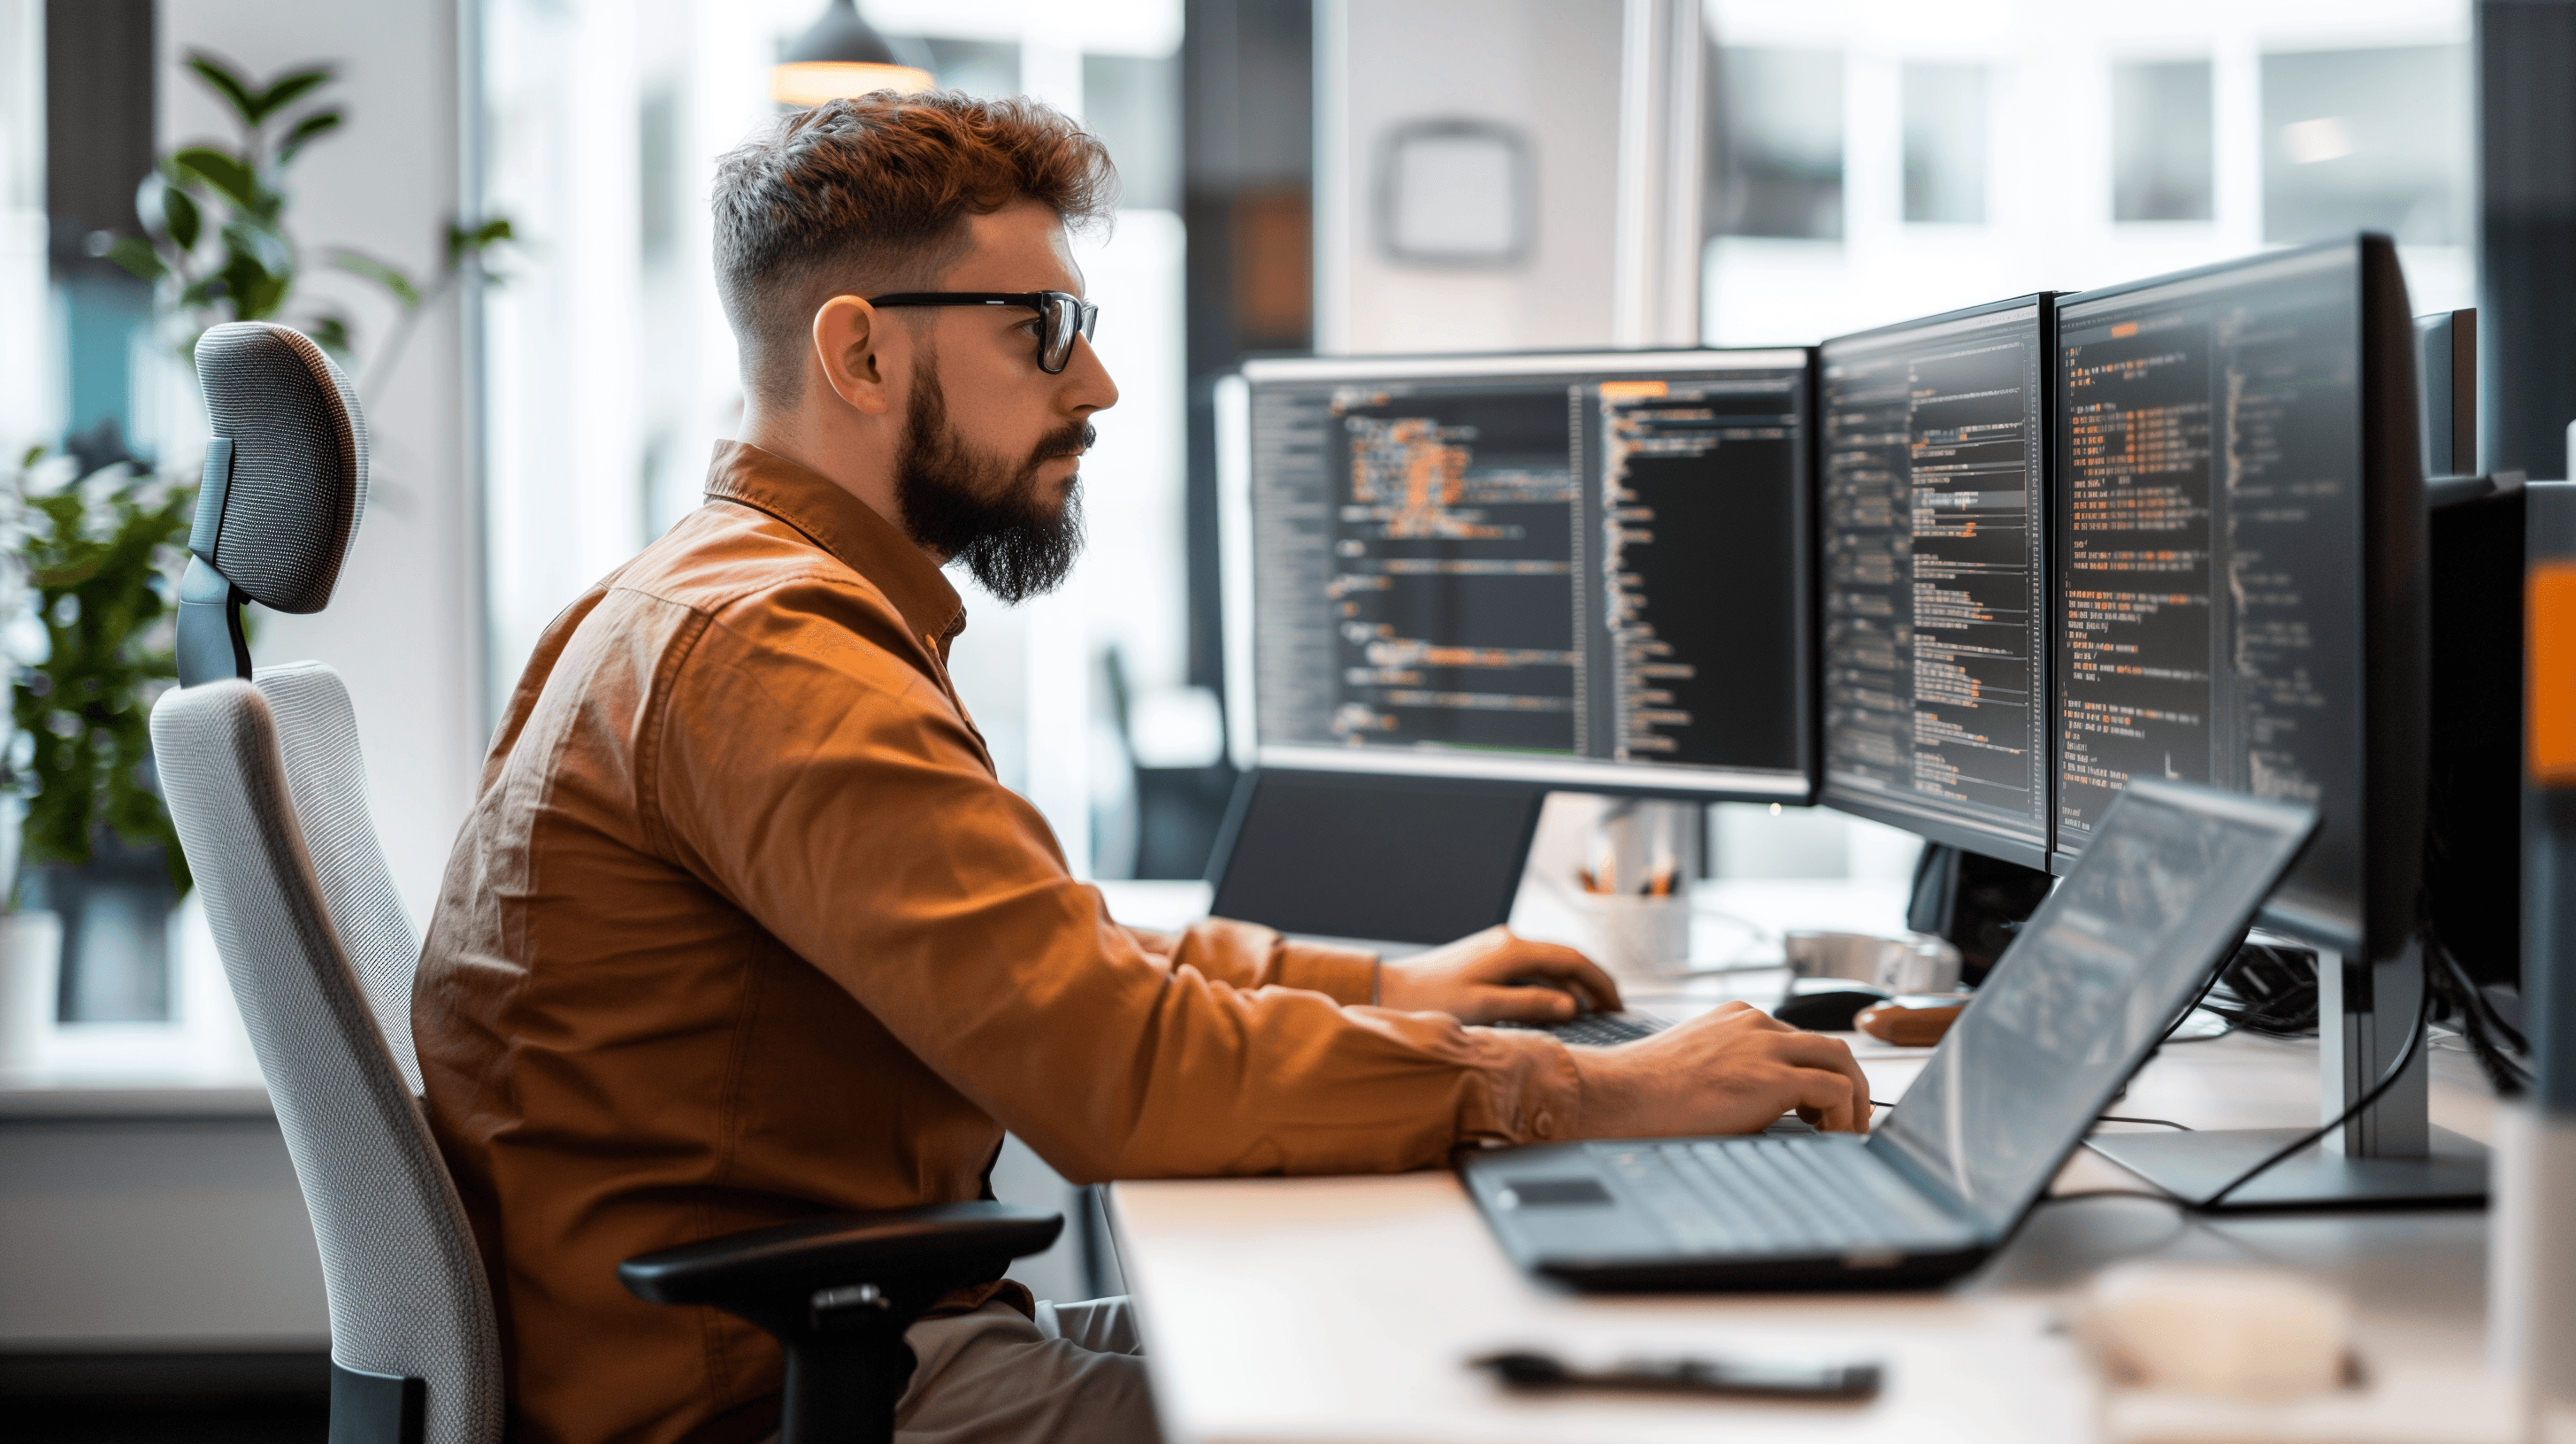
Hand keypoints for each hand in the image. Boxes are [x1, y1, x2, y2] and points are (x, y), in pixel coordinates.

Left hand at [1376, 926, 1621, 1023]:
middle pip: (1565, 959)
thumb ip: (1530, 1004)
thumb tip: (1571, 1005)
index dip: (1600, 982)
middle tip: (1612, 1012)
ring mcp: (1497, 947)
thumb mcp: (1483, 1009)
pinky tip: (1554, 1005)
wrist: (1388, 989)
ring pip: (1549, 963)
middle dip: (1592, 984)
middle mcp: (1507, 942)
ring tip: (1590, 1013)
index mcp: (1511, 950)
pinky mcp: (1487, 957)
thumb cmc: (1429, 1001)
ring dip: (1572, 985)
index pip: (1572, 959)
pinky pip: (1531, 968)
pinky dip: (1550, 984)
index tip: (1618, 1004)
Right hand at [1572, 1002, 1872, 1135]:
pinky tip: (1832, 1137)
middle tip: (1848, 1118)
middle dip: (1848, 1082)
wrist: (1617, 1096)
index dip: (1816, 1074)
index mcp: (1734, 1020)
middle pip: (1828, 1045)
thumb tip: (1741, 1107)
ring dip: (1854, 1098)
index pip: (1796, 1039)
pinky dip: (1845, 1115)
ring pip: (1841, 1061)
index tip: (1817, 1106)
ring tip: (1848, 1131)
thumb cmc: (1638, 1093)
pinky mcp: (1772, 1076)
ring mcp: (1765, 1046)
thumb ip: (1724, 1072)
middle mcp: (1755, 1024)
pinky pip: (1836, 1089)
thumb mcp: (1689, 1068)